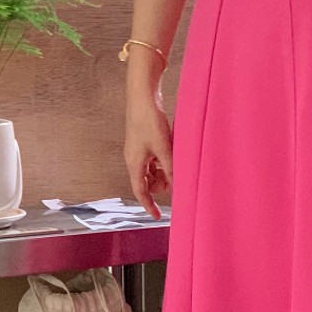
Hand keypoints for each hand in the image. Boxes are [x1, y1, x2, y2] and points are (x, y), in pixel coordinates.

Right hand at [125, 86, 172, 218]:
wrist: (142, 95)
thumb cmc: (148, 120)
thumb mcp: (163, 147)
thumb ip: (170, 169)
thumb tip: (177, 187)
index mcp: (134, 163)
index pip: (140, 191)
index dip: (149, 205)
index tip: (158, 216)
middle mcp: (134, 158)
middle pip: (147, 182)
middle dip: (161, 184)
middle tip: (177, 179)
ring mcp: (138, 149)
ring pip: (152, 170)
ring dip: (164, 171)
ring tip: (176, 163)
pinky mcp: (144, 140)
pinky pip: (153, 158)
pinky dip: (163, 160)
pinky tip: (173, 152)